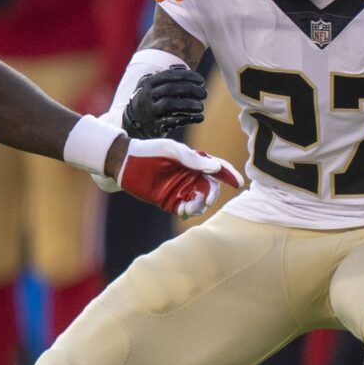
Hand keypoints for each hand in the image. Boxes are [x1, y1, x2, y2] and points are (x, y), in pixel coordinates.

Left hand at [113, 136, 240, 216]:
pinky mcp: (169, 201)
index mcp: (194, 161)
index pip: (217, 169)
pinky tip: (183, 211)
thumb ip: (192, 159)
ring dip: (199, 206)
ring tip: (188, 207)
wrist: (124, 163)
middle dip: (211, 196)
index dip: (230, 175)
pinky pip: (185, 210)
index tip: (239, 182)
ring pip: (199, 202)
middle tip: (204, 200)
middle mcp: (191, 176)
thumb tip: (216, 167)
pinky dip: (188, 213)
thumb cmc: (149, 151)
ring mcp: (181, 189)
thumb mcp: (171, 151)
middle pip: (211, 189)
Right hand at [123, 65, 207, 138]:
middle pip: (171, 89)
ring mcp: (149, 111)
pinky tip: (199, 118)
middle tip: (204, 93)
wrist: (135, 122)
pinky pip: (172, 121)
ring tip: (201, 106)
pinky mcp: (153, 125)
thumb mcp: (153, 85)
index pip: (169, 75)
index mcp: (148, 83)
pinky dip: (188, 119)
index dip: (187, 76)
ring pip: (170, 104)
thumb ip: (168, 76)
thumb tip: (183, 68)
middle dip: (191, 90)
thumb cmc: (151, 100)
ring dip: (189, 104)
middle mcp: (146, 96)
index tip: (201, 80)